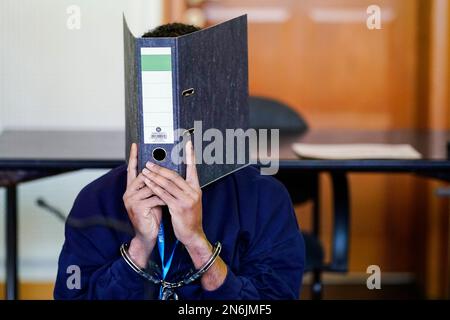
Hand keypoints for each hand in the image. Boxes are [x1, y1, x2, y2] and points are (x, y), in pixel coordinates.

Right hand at [123, 143, 164, 267]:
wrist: (147, 235)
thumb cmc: (152, 215)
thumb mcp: (152, 197)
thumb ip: (154, 185)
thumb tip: (163, 171)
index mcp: (131, 188)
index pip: (131, 169)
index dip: (133, 156)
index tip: (136, 144)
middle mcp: (128, 192)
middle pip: (144, 175)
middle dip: (157, 172)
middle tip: (169, 165)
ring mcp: (131, 200)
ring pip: (151, 186)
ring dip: (164, 187)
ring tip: (174, 186)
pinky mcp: (138, 208)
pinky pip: (155, 198)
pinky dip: (165, 198)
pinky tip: (171, 199)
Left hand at [142, 140, 203, 246]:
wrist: (193, 234)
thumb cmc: (189, 217)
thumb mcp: (190, 200)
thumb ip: (183, 188)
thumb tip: (171, 177)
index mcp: (196, 188)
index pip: (193, 168)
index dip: (190, 155)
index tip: (188, 143)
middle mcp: (193, 192)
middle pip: (175, 176)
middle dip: (160, 168)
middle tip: (149, 162)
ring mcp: (186, 200)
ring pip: (168, 184)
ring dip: (154, 176)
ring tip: (145, 171)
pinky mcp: (178, 207)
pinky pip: (164, 195)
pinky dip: (154, 188)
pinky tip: (147, 183)